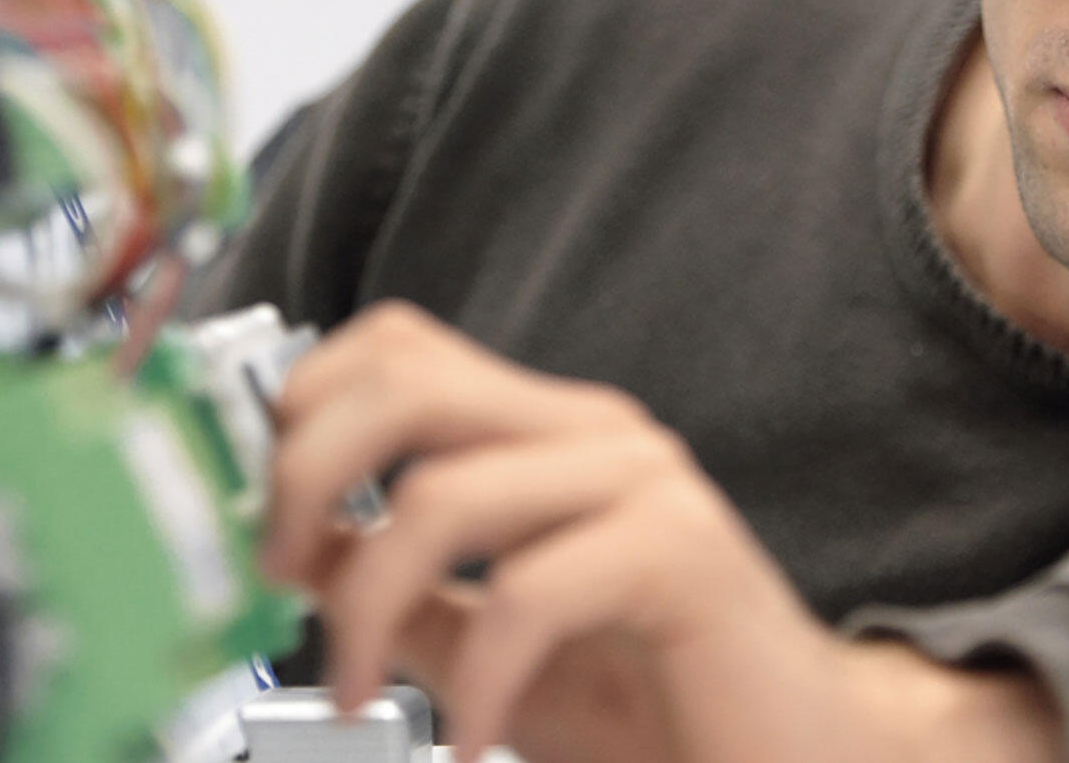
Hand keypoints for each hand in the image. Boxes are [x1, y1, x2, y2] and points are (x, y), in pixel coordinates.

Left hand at [259, 300, 1062, 762]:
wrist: (800, 756)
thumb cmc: (653, 701)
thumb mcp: (486, 647)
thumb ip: (403, 594)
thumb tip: (296, 554)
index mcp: (545, 432)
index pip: (397, 347)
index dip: (303, 411)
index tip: (268, 521)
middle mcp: (593, 433)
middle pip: (403, 381)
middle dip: (305, 478)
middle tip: (285, 580)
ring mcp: (644, 483)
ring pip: (442, 491)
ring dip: (366, 611)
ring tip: (358, 694)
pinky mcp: (682, 555)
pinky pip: (529, 592)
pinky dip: (473, 679)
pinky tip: (470, 734)